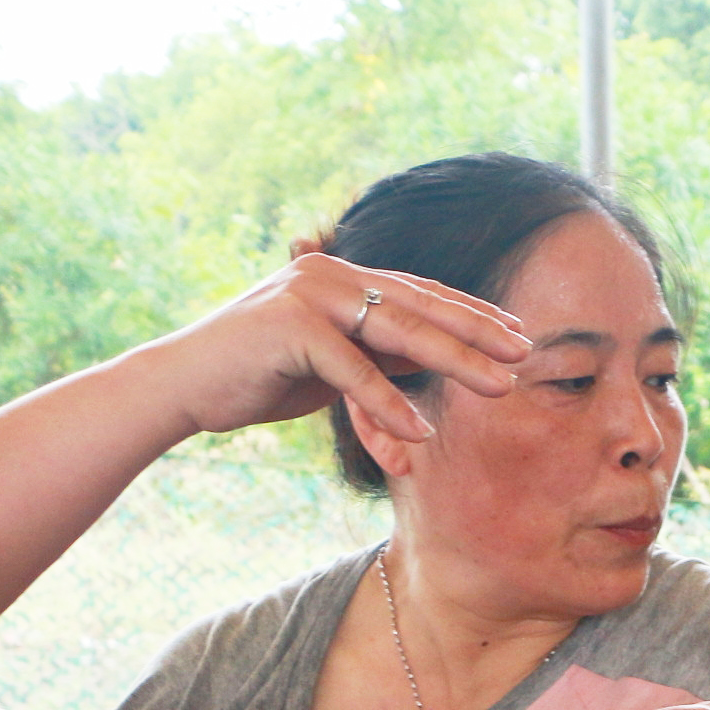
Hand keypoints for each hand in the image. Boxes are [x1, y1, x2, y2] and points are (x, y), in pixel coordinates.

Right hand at [142, 252, 529, 444]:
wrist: (183, 387)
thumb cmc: (259, 378)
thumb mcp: (335, 363)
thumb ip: (380, 353)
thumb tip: (434, 359)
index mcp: (341, 277)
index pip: (420, 292)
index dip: (471, 313)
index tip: (518, 335)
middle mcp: (328, 275)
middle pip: (420, 306)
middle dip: (478, 332)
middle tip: (526, 355)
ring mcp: (307, 295)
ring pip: (397, 330)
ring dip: (455, 361)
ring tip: (500, 388)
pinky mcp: (288, 327)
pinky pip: (353, 369)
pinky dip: (387, 404)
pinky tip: (420, 434)